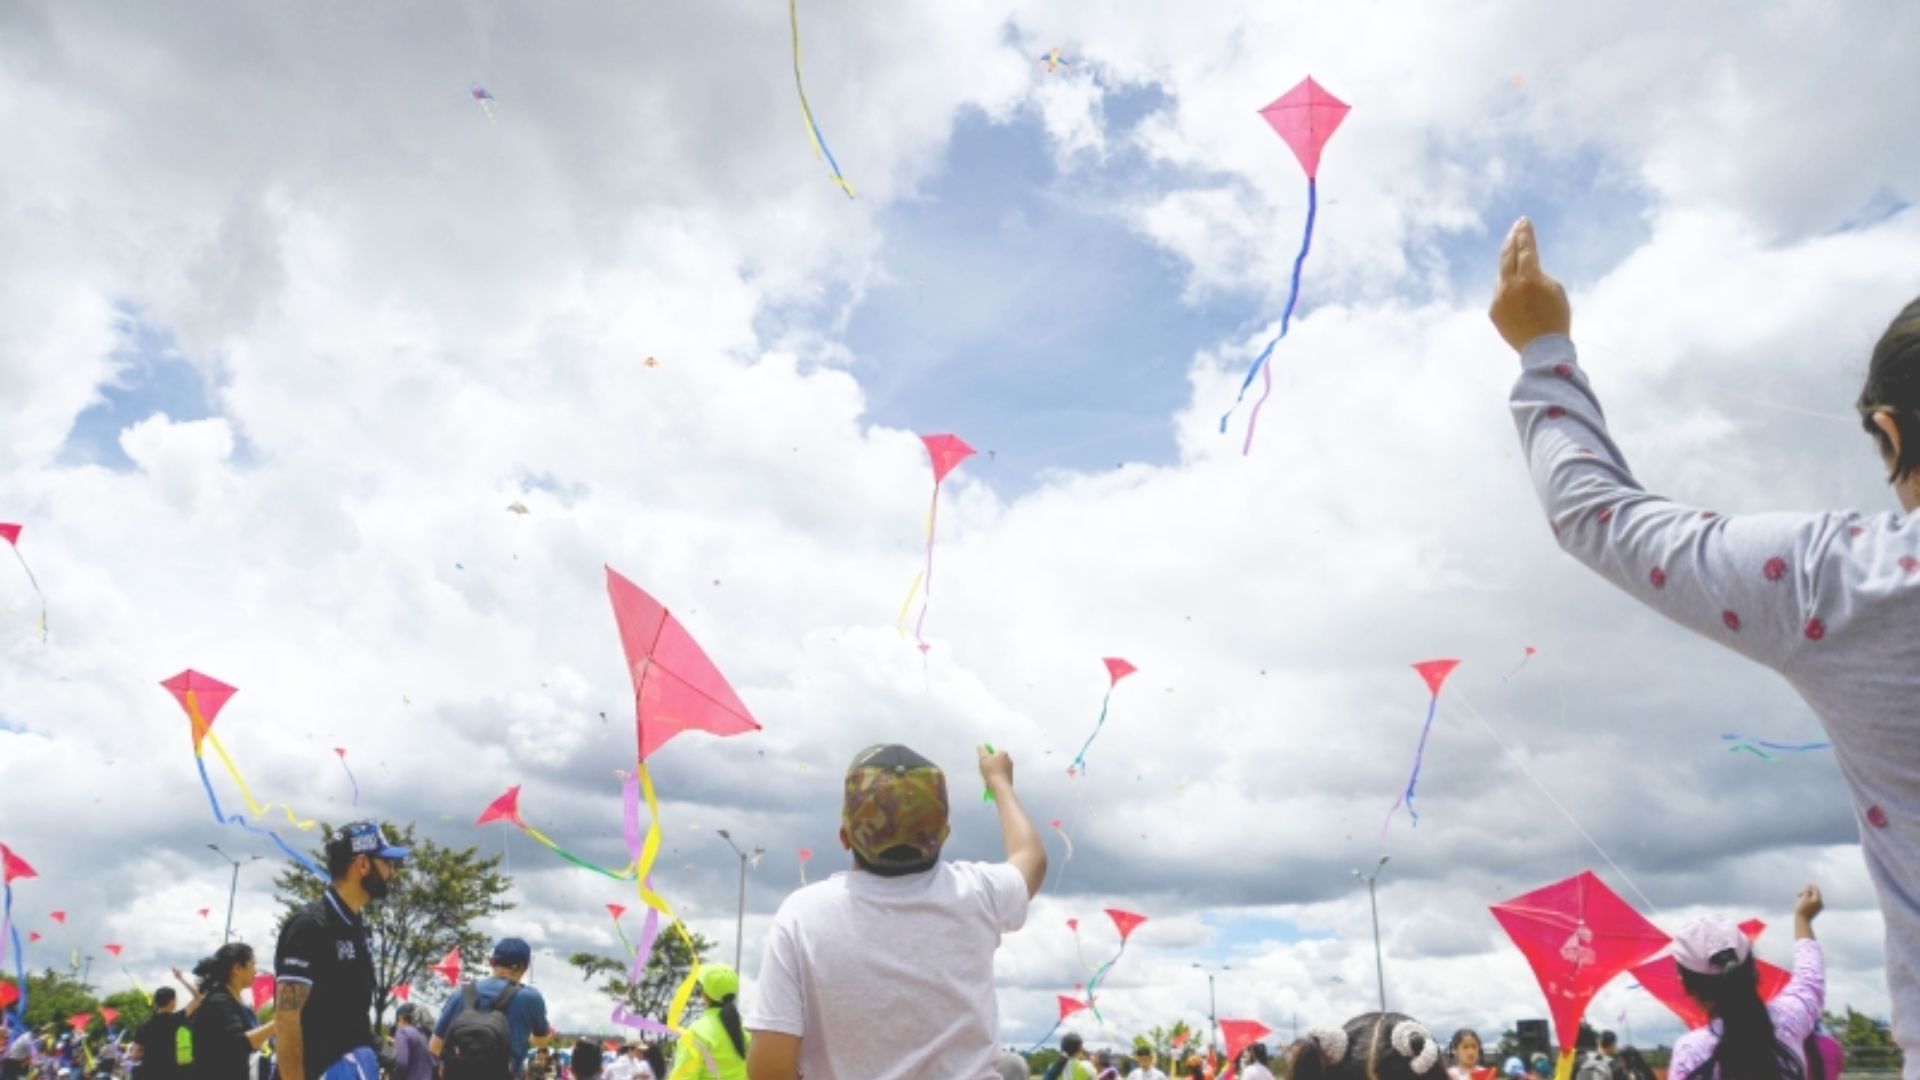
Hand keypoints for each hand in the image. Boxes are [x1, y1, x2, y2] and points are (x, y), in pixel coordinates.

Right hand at [977, 745, 1013, 791]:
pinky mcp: (1010, 776)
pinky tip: (992, 779)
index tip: (981, 759)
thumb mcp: (983, 758)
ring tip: (987, 774)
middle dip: (989, 762)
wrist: (1000, 786)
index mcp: (1003, 753)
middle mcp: (1008, 759)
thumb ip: (981, 750)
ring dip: (992, 769)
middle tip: (983, 767)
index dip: (985, 753)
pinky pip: (1001, 773)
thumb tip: (981, 745)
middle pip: (996, 758)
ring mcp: (1010, 768)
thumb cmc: (991, 771)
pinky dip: (996, 774)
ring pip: (998, 766)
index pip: (993, 749)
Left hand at [1489, 217, 1570, 352]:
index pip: (1525, 248)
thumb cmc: (1556, 317)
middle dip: (1512, 239)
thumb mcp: (1554, 289)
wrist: (1543, 348)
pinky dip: (1507, 287)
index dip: (1524, 233)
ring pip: (1502, 274)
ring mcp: (1499, 298)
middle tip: (1515, 227)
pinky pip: (1500, 292)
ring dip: (1509, 263)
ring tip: (1513, 250)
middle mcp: (1509, 285)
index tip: (1524, 221)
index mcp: (1529, 277)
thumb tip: (1523, 268)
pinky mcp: (1493, 310)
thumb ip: (1537, 273)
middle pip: (1507, 255)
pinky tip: (1513, 284)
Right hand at [1795, 883, 1823, 920]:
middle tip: (1798, 894)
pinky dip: (1809, 900)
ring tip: (1799, 899)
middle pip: (1815, 894)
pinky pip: (1813, 902)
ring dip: (1807, 896)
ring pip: (1813, 898)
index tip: (1807, 882)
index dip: (1811, 885)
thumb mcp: (1804, 897)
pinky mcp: (1816, 910)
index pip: (1815, 889)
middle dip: (1807, 892)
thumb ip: (1807, 890)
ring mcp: (1819, 907)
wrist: (1802, 920)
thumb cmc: (1801, 908)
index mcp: (1818, 899)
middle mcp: (1820, 903)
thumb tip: (1810, 884)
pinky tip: (1802, 902)